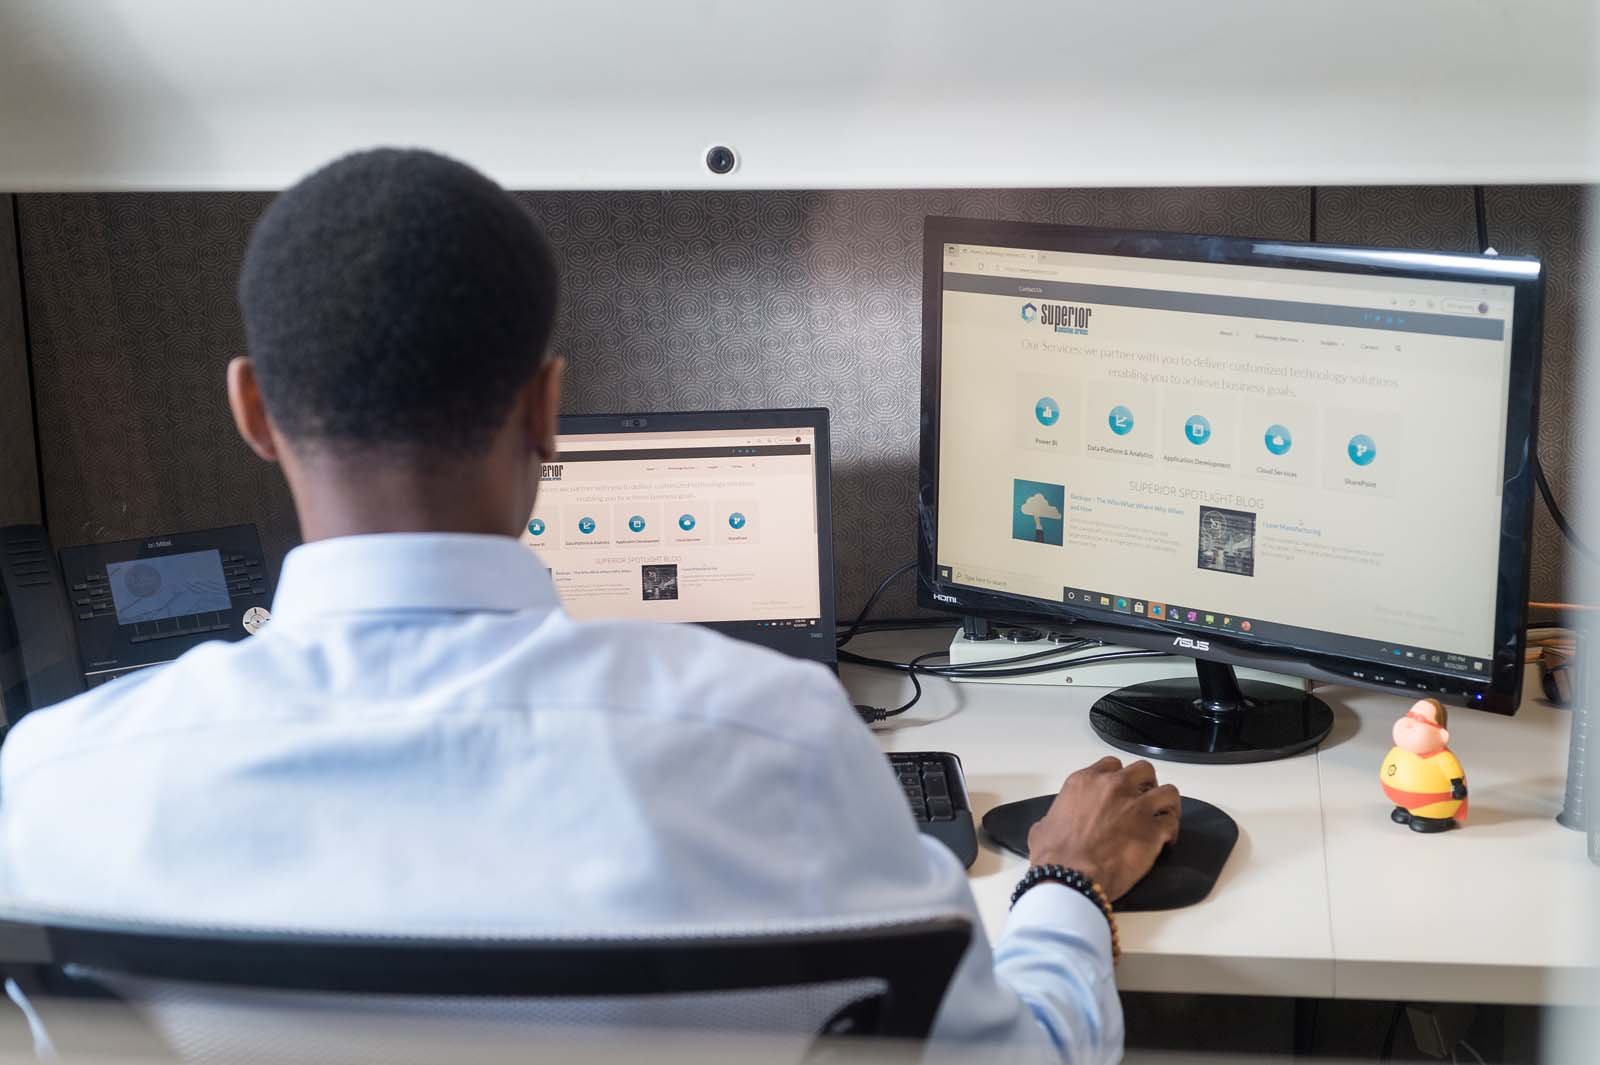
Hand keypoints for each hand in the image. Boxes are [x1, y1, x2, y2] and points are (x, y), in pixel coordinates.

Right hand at [1026, 756, 1180, 900]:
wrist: (1070, 877)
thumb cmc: (1053, 855)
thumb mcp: (1042, 827)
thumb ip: (1054, 817)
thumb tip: (1052, 825)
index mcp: (1085, 782)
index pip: (1111, 766)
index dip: (1118, 779)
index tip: (1119, 793)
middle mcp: (1113, 787)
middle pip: (1144, 771)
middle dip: (1146, 785)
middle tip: (1142, 804)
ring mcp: (1137, 807)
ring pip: (1168, 792)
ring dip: (1166, 805)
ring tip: (1162, 819)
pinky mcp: (1153, 831)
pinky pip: (1172, 822)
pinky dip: (1172, 831)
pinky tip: (1166, 843)